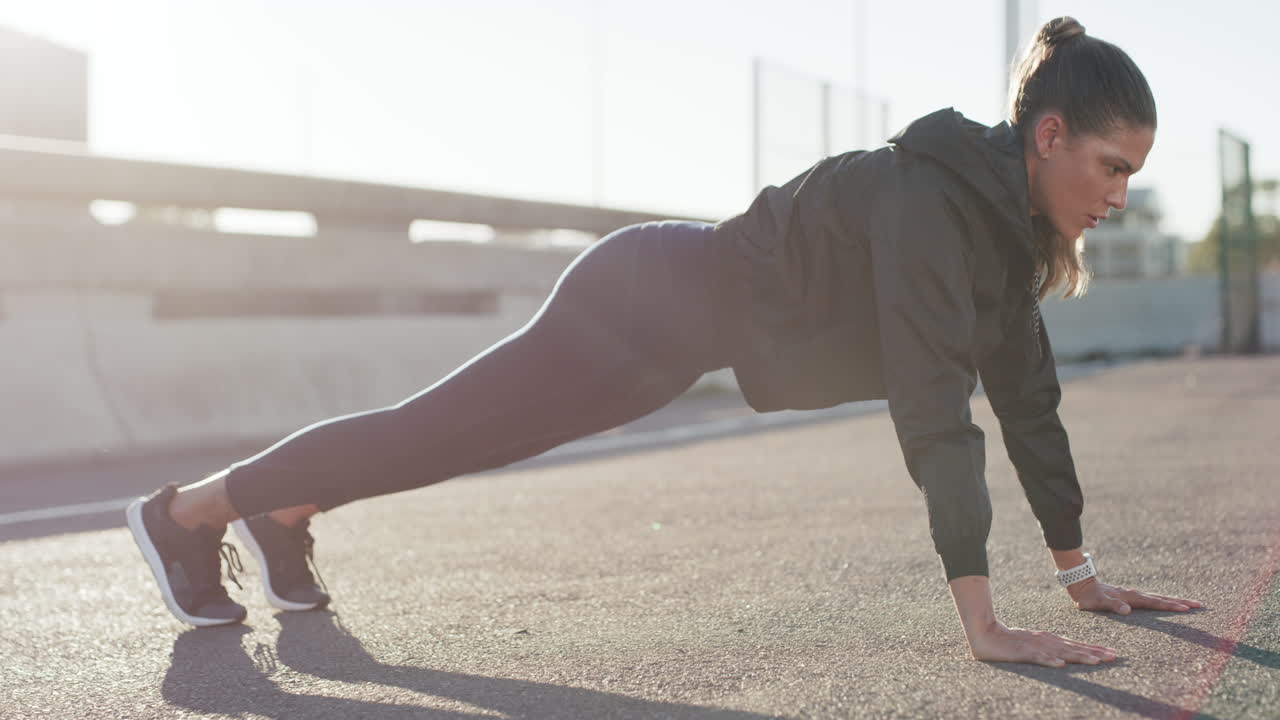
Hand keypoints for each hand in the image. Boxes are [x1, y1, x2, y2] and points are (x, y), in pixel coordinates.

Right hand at [968, 620, 1116, 667]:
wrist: (985, 633)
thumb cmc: (1009, 641)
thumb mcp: (1033, 644)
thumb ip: (1049, 649)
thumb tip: (1067, 658)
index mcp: (1049, 639)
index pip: (1076, 645)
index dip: (1094, 649)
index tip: (1113, 653)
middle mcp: (1045, 641)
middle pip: (1073, 648)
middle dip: (1095, 653)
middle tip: (1113, 657)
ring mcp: (1034, 646)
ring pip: (1061, 652)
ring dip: (1079, 656)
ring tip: (1095, 661)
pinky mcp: (1021, 651)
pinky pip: (1037, 657)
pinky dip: (1049, 660)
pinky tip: (1060, 665)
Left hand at [1066, 578, 1202, 614]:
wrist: (1082, 585)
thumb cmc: (1089, 597)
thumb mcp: (1098, 603)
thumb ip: (1112, 606)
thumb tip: (1127, 611)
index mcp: (1131, 597)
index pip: (1154, 603)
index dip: (1170, 606)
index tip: (1186, 608)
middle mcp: (1135, 594)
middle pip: (1162, 598)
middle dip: (1180, 602)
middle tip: (1199, 605)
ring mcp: (1134, 595)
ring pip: (1158, 598)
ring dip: (1175, 601)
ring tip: (1190, 604)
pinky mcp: (1131, 596)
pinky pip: (1151, 599)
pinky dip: (1163, 601)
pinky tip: (1169, 604)